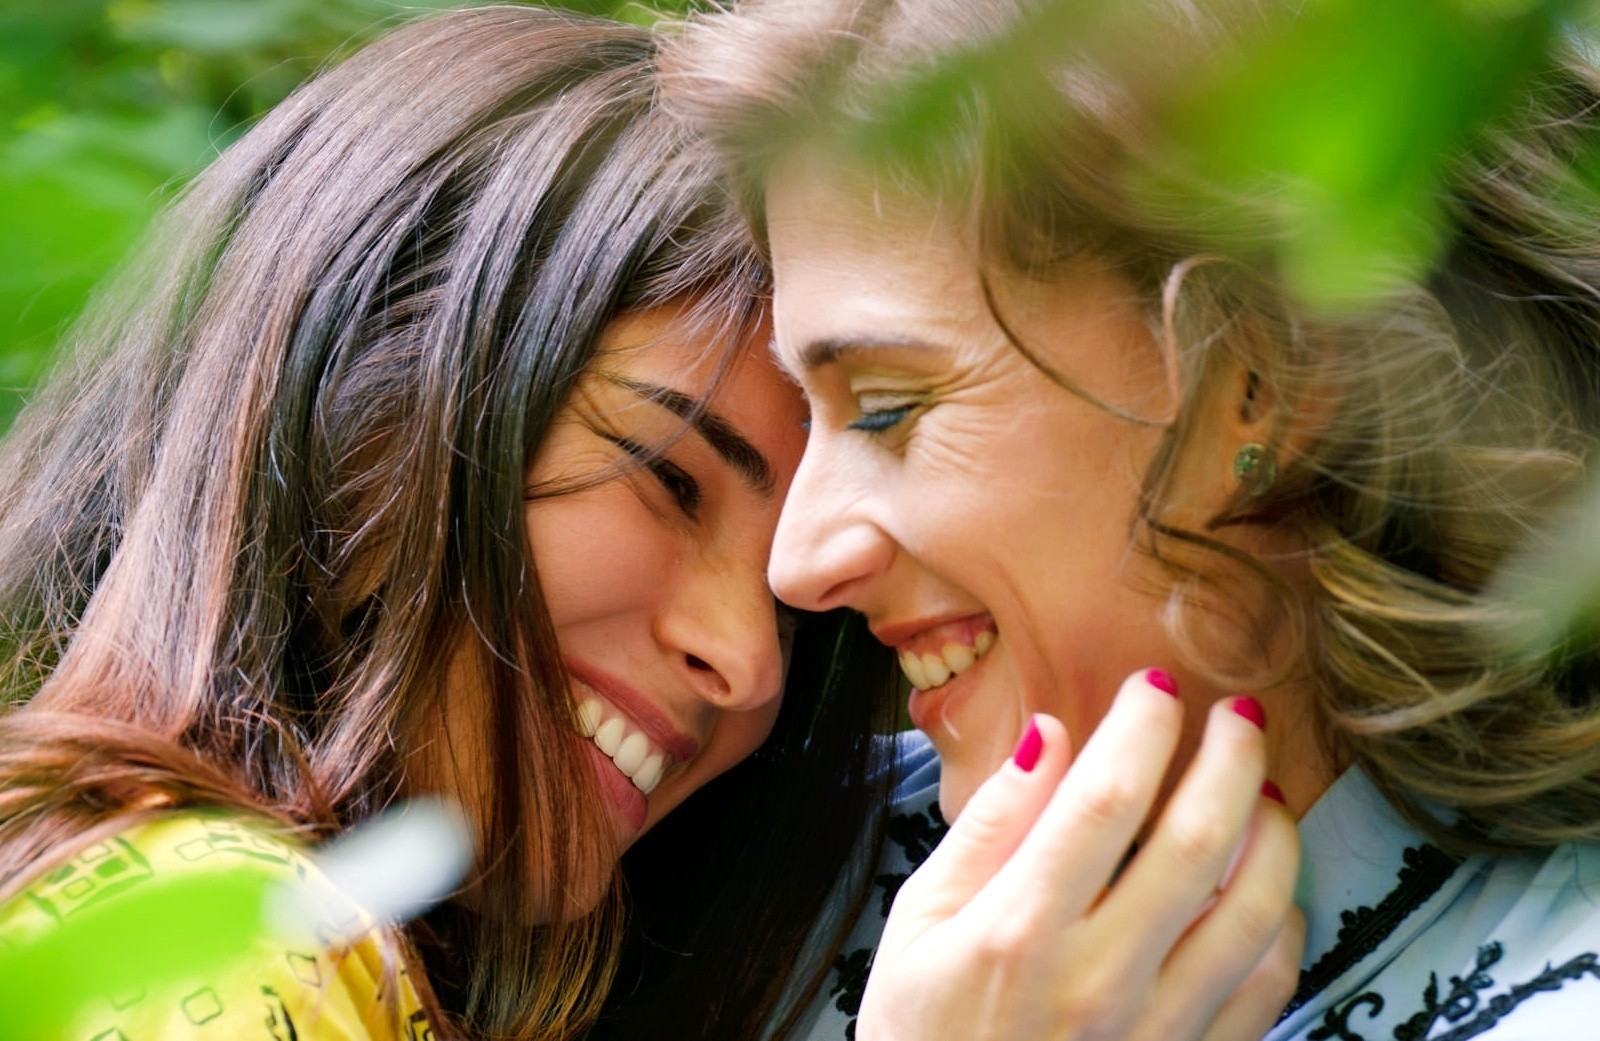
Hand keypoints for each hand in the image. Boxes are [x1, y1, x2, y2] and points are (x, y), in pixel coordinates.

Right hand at [856, 670, 1303, 1040]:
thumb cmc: (922, 1030)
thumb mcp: (919, 922)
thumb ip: (987, 827)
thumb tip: (1051, 737)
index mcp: (1017, 930)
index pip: (1104, 798)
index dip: (1142, 726)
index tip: (1154, 686)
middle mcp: (1096, 978)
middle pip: (1198, 842)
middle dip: (1231, 757)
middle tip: (1238, 713)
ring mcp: (1153, 1028)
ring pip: (1253, 910)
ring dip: (1273, 834)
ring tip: (1263, 792)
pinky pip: (1267, 985)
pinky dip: (1282, 920)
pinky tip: (1264, 885)